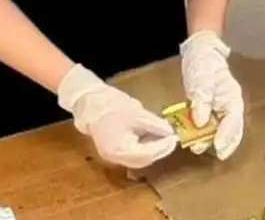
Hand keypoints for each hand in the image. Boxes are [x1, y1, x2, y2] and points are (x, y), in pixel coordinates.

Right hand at [57, 64, 177, 168]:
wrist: (91, 103)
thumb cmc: (112, 106)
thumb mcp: (138, 114)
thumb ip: (155, 125)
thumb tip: (170, 131)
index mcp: (119, 149)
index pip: (146, 154)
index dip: (162, 147)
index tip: (173, 138)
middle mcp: (115, 158)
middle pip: (143, 160)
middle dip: (159, 150)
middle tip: (172, 139)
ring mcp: (113, 156)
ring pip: (139, 159)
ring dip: (153, 150)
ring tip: (164, 137)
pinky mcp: (113, 151)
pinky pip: (132, 154)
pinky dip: (144, 148)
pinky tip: (152, 137)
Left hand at [180, 31, 244, 159]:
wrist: (199, 52)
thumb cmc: (204, 62)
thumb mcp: (202, 78)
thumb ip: (202, 99)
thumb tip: (200, 122)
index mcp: (232, 97)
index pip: (233, 119)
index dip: (227, 134)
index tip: (218, 147)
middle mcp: (229, 106)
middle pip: (232, 129)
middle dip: (224, 143)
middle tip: (215, 154)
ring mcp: (220, 109)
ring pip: (222, 130)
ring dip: (212, 140)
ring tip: (198, 148)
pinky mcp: (210, 110)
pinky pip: (210, 126)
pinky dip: (203, 134)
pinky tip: (195, 140)